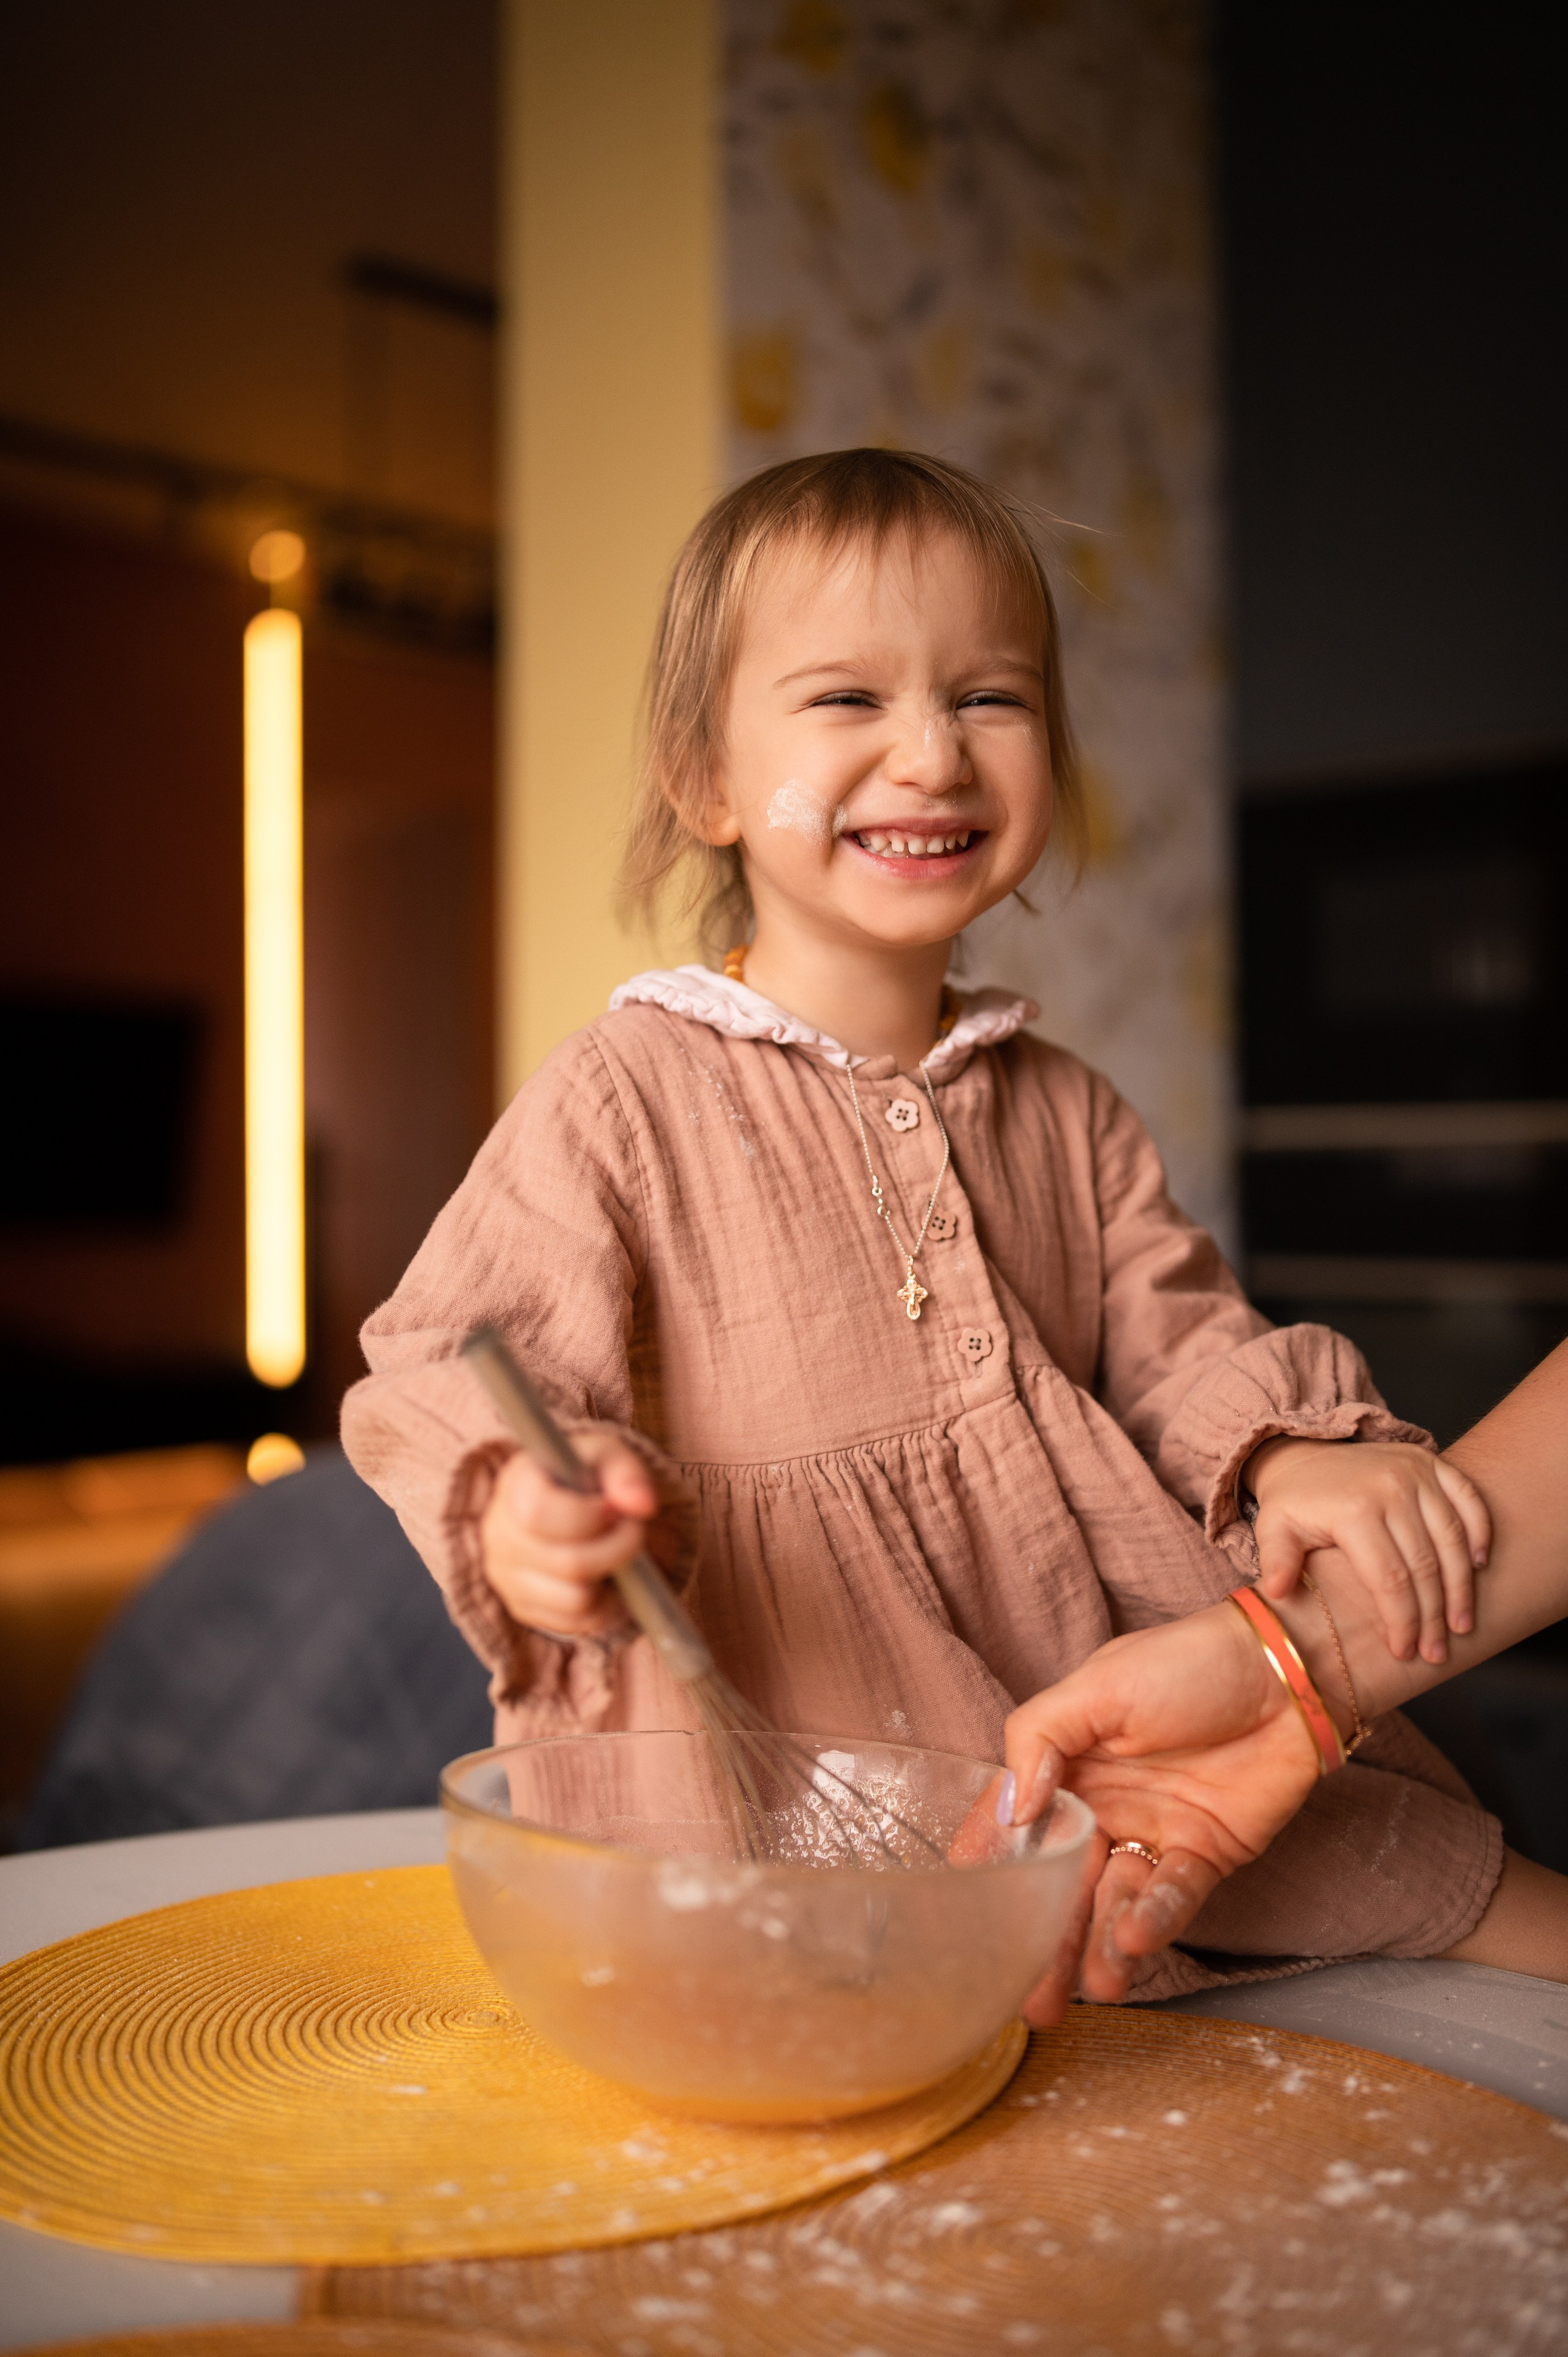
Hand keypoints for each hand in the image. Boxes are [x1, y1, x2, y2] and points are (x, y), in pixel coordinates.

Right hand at [479, 1432, 656, 1636]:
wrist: (562, 1505)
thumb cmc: (585, 1477)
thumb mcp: (608, 1458)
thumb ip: (626, 1473)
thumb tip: (642, 1505)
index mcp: (513, 1486)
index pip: (539, 1513)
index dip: (588, 1516)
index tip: (613, 1508)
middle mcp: (500, 1534)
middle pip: (569, 1563)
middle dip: (617, 1549)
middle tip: (633, 1530)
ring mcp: (506, 1576)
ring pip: (576, 1600)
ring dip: (612, 1578)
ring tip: (616, 1551)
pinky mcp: (522, 1608)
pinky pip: (577, 1623)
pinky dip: (605, 1605)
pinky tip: (607, 1576)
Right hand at [1001, 1600, 1322, 2017]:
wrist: (1285, 1671)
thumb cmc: (1187, 1662)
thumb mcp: (1097, 1686)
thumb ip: (1040, 1739)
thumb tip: (1012, 1807)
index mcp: (1066, 1765)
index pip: (1014, 1825)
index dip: (990, 1869)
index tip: (967, 1921)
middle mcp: (1103, 1807)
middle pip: (1063, 1884)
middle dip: (1046, 1942)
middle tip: (1031, 2000)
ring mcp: (1153, 1833)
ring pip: (1116, 1902)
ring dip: (1102, 1945)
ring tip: (1093, 1987)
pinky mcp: (1204, 1855)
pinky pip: (1173, 1897)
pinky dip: (1154, 1919)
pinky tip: (1136, 1940)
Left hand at [1245, 1436, 1489, 1665]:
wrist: (1306, 1452)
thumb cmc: (1295, 1502)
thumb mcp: (1274, 1528)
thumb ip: (1276, 1560)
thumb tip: (1276, 1593)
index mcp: (1353, 1510)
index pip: (1389, 1579)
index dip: (1401, 1621)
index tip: (1404, 1652)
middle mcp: (1390, 1487)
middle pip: (1425, 1565)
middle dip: (1433, 1616)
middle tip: (1436, 1653)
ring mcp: (1415, 1472)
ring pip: (1452, 1538)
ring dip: (1461, 1586)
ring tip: (1461, 1626)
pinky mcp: (1431, 1462)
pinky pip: (1467, 1498)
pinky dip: (1479, 1531)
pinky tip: (1480, 1566)